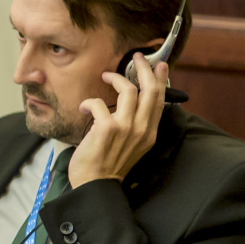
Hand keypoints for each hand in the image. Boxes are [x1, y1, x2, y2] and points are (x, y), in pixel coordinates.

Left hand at [70, 55, 166, 186]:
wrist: (96, 186)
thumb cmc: (108, 166)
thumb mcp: (131, 146)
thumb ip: (135, 127)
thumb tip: (132, 106)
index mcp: (149, 133)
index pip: (159, 100)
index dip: (160, 80)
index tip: (160, 65)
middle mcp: (142, 129)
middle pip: (149, 90)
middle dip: (145, 69)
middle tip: (137, 58)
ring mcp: (126, 128)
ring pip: (128, 91)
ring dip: (115, 79)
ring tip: (105, 76)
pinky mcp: (106, 128)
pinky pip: (98, 103)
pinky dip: (89, 102)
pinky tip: (83, 107)